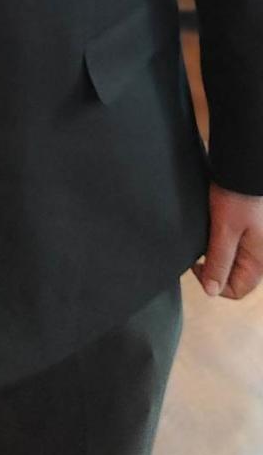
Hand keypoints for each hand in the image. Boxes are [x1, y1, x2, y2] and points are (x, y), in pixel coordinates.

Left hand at [190, 182, 262, 299]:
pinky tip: (216, 224)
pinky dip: (224, 239)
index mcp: (260, 259)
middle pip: (237, 275)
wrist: (245, 163)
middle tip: (202, 247)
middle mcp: (262, 252)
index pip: (237, 290)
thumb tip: (212, 291)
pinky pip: (237, 243)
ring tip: (210, 233)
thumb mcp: (224, 229)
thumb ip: (219, 261)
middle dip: (217, 266)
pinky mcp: (252, 226)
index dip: (213, 283)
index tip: (197, 263)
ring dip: (219, 251)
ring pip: (236, 259)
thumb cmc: (238, 194)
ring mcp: (258, 239)